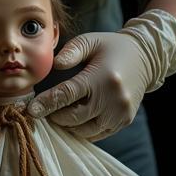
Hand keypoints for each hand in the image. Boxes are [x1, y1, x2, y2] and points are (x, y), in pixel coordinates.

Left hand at [27, 9, 175, 140]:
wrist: (145, 58)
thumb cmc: (111, 48)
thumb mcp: (91, 41)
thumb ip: (71, 51)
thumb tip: (55, 65)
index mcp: (102, 78)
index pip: (68, 95)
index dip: (47, 103)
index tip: (31, 110)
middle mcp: (113, 99)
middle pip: (73, 118)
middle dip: (54, 116)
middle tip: (43, 110)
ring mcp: (120, 114)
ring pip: (83, 131)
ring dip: (67, 125)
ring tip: (58, 114)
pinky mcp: (123, 122)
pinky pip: (96, 134)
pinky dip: (82, 130)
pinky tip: (74, 119)